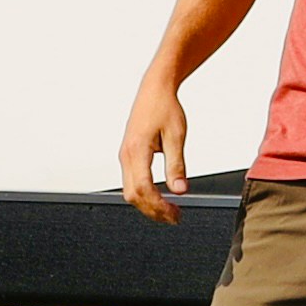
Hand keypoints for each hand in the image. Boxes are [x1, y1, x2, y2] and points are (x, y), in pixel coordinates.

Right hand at [118, 67, 197, 218]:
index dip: (158, 206)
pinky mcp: (128, 155)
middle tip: (174, 216)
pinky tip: (160, 196)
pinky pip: (131, 182)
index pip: (143, 189)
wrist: (154, 89)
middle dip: (153, 211)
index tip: (175, 213)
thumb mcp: (176, 136)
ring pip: (130, 191)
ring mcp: (125, 156)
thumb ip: (176, 165)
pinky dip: (144, 194)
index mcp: (136, 151)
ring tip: (169, 209)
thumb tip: (180, 190)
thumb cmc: (164, 107)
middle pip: (133, 196)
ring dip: (148, 204)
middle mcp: (126, 155)